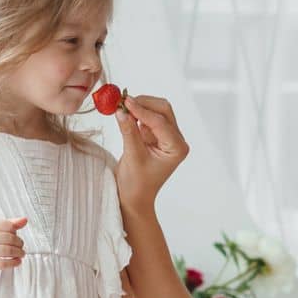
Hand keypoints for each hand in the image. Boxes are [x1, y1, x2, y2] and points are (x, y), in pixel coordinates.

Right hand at [0, 217, 26, 274]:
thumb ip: (8, 224)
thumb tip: (25, 220)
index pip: (8, 226)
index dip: (16, 232)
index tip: (17, 236)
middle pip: (10, 239)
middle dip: (19, 243)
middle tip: (21, 246)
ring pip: (8, 251)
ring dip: (19, 253)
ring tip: (21, 254)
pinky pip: (3, 264)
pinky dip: (14, 263)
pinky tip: (17, 261)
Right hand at [115, 94, 188, 210]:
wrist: (135, 196)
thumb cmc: (136, 183)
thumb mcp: (132, 156)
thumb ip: (128, 131)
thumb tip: (121, 110)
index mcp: (177, 148)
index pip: (160, 122)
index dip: (141, 110)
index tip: (123, 102)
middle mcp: (177, 140)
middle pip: (163, 110)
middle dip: (143, 104)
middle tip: (122, 102)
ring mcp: (168, 136)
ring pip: (157, 110)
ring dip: (140, 106)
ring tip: (121, 109)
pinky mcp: (157, 135)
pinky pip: (149, 117)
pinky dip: (137, 113)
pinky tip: (125, 115)